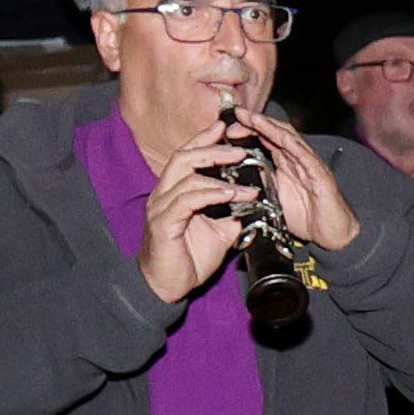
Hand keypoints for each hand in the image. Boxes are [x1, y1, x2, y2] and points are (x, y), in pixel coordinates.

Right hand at [138, 125, 253, 301]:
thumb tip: (252, 205)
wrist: (168, 287)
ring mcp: (160, 208)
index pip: (187, 156)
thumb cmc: (188, 258)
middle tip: (239, 147)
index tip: (225, 127)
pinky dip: (211, 194)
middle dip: (212, 148)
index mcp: (174, 192)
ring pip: (186, 176)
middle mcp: (163, 195)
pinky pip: (187, 201)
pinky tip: (230, 195)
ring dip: (218, 173)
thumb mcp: (218, 232)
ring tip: (244, 173)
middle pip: (184, 158)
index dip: (204, 139)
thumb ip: (232, 215)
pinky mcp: (162, 224)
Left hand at [243, 115, 359, 252]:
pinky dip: (293, 145)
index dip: (249, 129)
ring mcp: (310, 166)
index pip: (266, 139)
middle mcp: (298, 160)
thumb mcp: (274, 198)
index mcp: (286, 164)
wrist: (332, 234)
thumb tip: (237, 174)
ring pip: (289, 138)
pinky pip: (306, 157)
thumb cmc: (307, 217)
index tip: (228, 126)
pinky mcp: (321, 177)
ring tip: (251, 117)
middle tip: (236, 114)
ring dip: (270, 126)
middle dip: (255, 121)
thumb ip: (260, 183)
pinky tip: (280, 136)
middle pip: (276, 132)